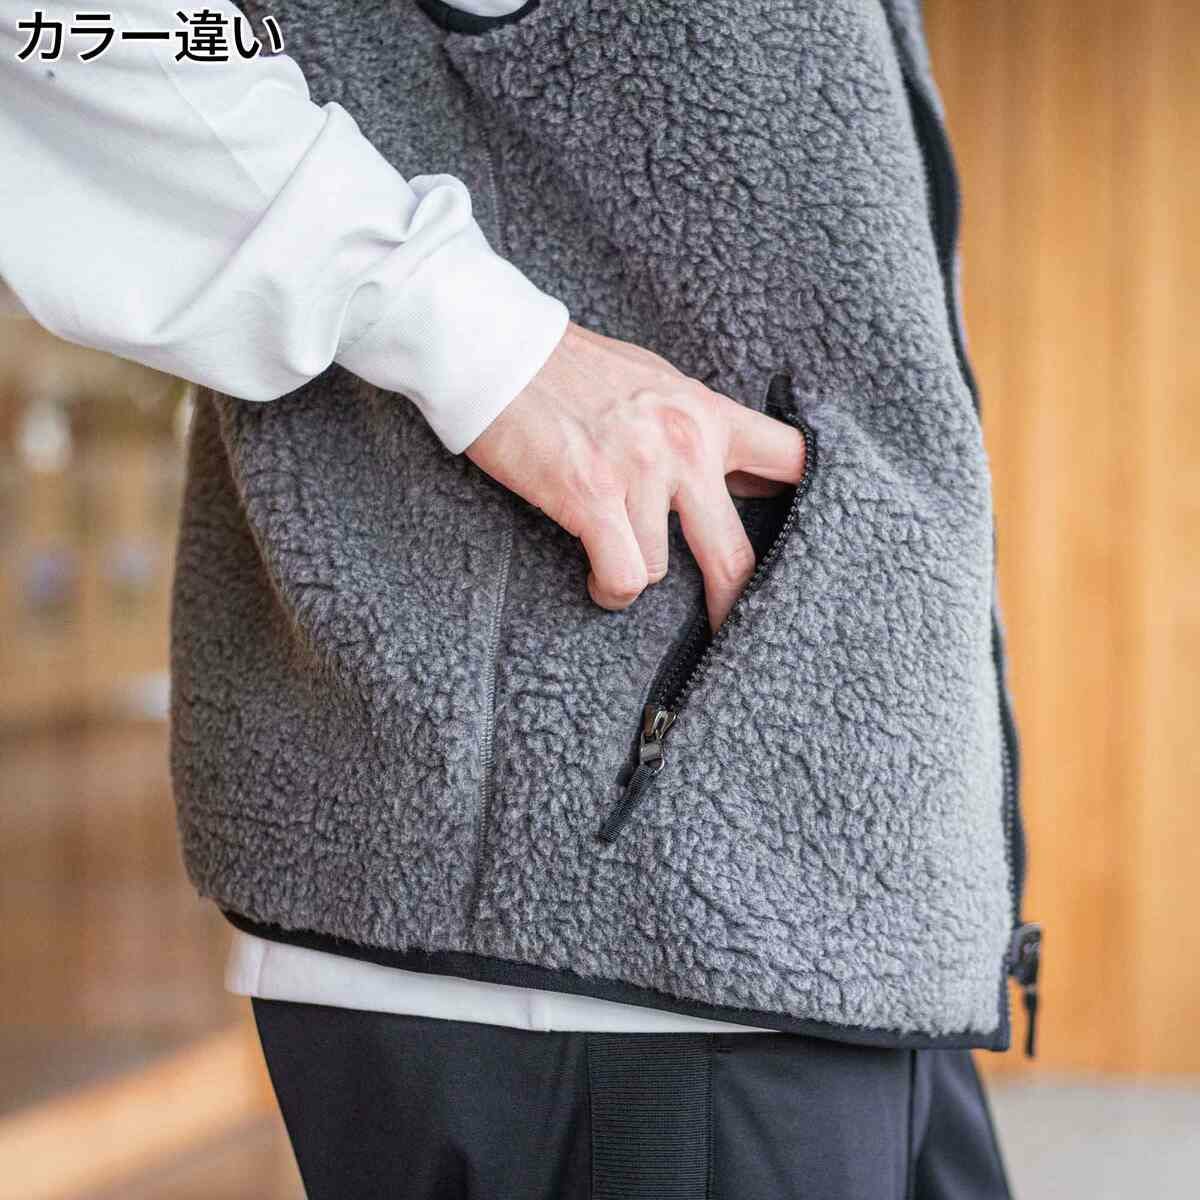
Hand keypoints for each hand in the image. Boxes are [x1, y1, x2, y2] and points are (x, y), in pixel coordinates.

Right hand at [464, 321, 806, 634]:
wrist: (498, 351)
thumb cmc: (572, 368)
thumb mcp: (657, 381)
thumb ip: (701, 426)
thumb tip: (745, 471)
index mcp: (707, 414)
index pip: (792, 459)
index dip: (812, 504)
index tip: (813, 543)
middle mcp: (683, 446)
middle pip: (736, 553)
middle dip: (734, 601)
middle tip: (734, 629)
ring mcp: (639, 473)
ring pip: (658, 569)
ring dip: (633, 570)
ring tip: (610, 550)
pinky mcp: (591, 497)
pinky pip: (623, 576)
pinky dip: (610, 589)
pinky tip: (599, 580)